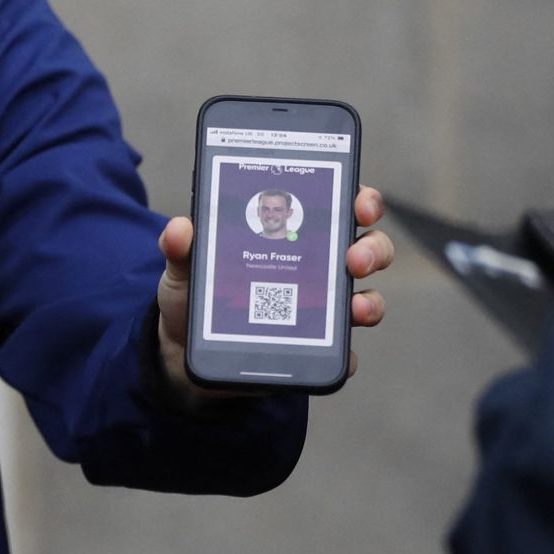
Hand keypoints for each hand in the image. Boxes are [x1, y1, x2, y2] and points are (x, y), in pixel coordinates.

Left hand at [157, 184, 393, 394]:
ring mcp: (322, 309)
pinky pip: (345, 352)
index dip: (361, 200)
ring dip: (370, 300)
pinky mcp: (316, 348)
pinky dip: (348, 353)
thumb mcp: (184, 268)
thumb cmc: (196, 297)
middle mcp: (318, 267)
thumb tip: (180, 228)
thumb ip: (181, 247)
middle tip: (355, 258)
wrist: (185, 353)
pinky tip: (341, 353)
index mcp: (294, 233)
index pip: (339, 206)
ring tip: (354, 307)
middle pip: (367, 248)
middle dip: (373, 249)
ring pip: (367, 297)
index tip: (361, 204)